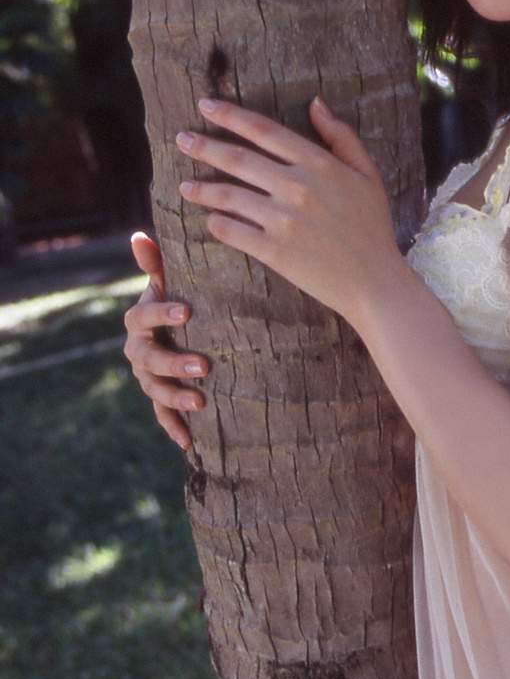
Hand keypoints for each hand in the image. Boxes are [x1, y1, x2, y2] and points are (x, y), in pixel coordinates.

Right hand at [123, 231, 207, 450]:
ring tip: (200, 403)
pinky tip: (189, 442)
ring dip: (175, 398)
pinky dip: (173, 428)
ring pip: (154, 390)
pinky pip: (162, 415)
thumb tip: (138, 236)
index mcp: (139, 319)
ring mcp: (147, 376)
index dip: (161, 313)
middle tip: (204, 366)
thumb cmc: (179, 298)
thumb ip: (157, 263)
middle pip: (148, 359)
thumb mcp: (170, 280)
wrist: (181, 330)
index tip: (186, 311)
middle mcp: (137, 349)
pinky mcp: (160, 398)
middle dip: (174, 363)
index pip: (143, 316)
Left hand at [174, 95, 403, 323]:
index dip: (231, 115)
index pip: (264, 130)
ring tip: (184, 187)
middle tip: (181, 139)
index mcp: (318, 164)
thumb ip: (342, 137)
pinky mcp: (273, 250)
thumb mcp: (368, 175)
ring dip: (202, 189)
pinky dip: (217, 224)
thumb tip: (315, 103)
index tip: (206, 105)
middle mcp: (296, 187)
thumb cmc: (373, 227)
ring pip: (228, 196)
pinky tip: (210, 220)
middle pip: (237, 159)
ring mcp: (282, 219)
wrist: (374, 282)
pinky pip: (232, 231)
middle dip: (204, 146)